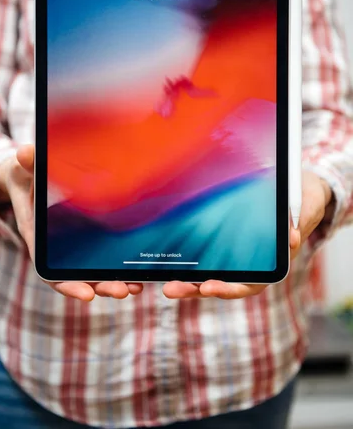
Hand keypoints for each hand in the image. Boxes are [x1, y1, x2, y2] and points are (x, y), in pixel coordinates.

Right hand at [0, 144, 142, 301]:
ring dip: (111, 283)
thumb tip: (23, 151)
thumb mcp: (27, 167)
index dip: (67, 284)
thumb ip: (29, 163)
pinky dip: (115, 269)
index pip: (49, 271)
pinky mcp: (83, 239)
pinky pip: (98, 260)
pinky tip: (136, 272)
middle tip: (122, 290)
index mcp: (37, 237)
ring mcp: (69, 246)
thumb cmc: (27, 173)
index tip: (86, 293)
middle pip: (76, 278)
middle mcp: (54, 248)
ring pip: (90, 273)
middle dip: (100, 286)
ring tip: (134, 287)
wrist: (27, 173)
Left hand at [162, 170, 333, 299]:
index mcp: (274, 262)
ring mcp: (239, 253)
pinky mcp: (225, 239)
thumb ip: (302, 218)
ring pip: (212, 273)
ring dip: (189, 281)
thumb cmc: (305, 195)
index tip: (209, 286)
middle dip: (197, 289)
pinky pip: (207, 254)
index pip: (251, 283)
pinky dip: (189, 260)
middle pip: (224, 283)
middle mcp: (254, 263)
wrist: (301, 185)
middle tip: (172, 288)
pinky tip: (169, 260)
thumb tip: (291, 236)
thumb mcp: (308, 203)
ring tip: (167, 284)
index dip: (230, 288)